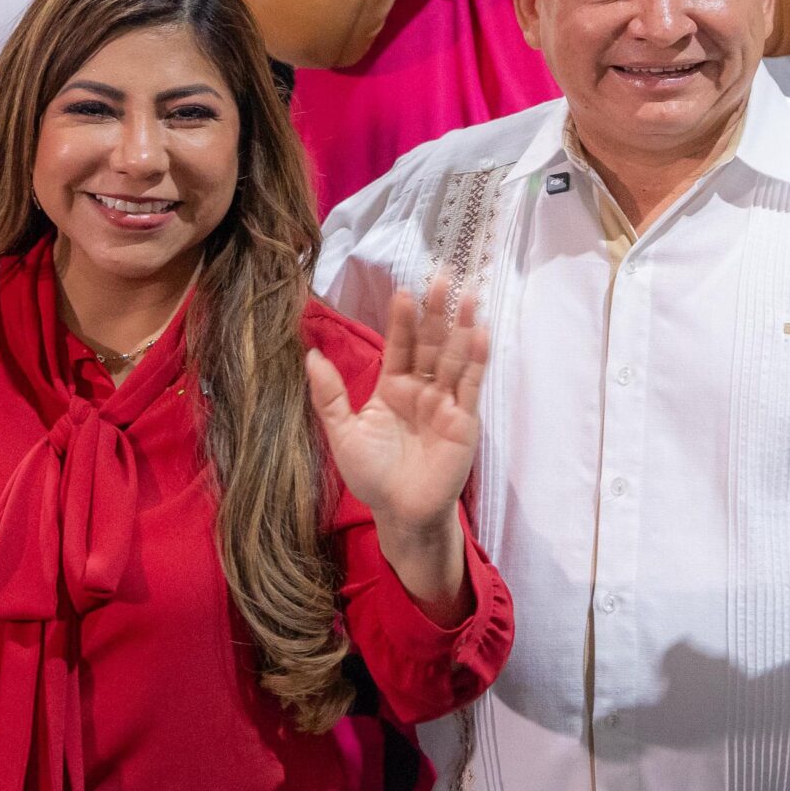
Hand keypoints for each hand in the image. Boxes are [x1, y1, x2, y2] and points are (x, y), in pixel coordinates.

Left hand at [306, 288, 486, 542]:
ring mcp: (445, 402)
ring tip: (467, 295)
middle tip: (442, 276)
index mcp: (393, 388)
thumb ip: (329, 396)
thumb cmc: (372, 476)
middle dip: (436, 312)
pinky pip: (470, 385)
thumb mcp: (343, 434)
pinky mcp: (464, 420)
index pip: (400, 346)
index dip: (402, 320)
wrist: (400, 514)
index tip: (403, 292)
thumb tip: (310, 355)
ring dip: (460, 327)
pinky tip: (479, 333)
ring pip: (453, 357)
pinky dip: (475, 360)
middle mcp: (421, 389)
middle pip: (430, 343)